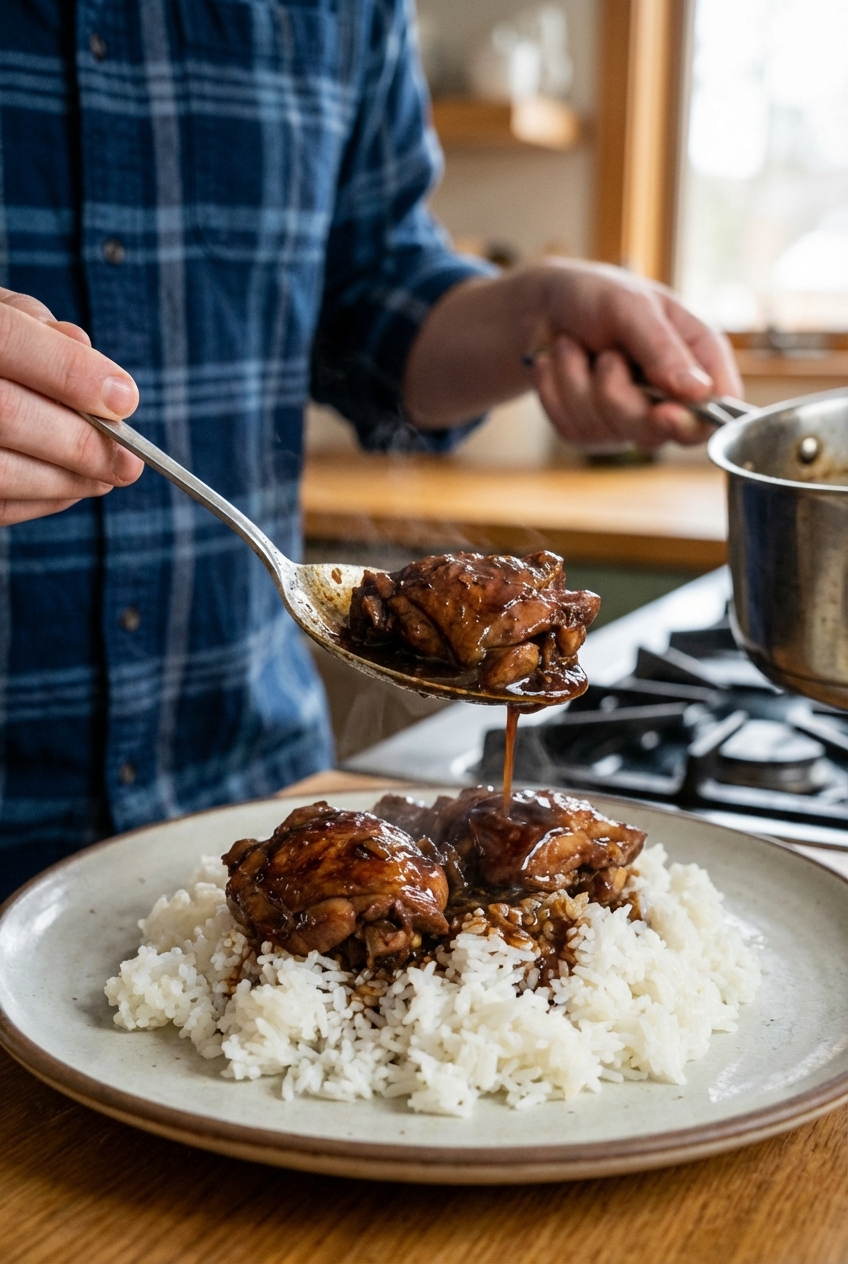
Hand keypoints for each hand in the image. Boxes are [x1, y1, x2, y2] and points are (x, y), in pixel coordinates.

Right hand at [0, 288, 142, 524]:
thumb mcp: (1, 315)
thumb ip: (42, 332)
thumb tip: (90, 358)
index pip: (10, 341)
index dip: (72, 373)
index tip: (125, 399)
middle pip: (9, 415)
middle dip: (81, 442)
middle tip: (131, 460)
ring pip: (3, 471)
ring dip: (68, 480)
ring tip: (109, 475)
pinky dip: (43, 499)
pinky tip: (72, 486)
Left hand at [530, 260, 741, 449]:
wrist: (541, 306)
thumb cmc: (595, 295)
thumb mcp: (631, 306)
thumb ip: (663, 348)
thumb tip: (699, 391)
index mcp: (697, 357)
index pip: (718, 410)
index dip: (693, 422)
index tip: (663, 413)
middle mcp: (670, 393)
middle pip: (657, 432)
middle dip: (619, 395)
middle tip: (605, 356)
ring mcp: (631, 417)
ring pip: (610, 432)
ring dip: (578, 384)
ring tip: (572, 347)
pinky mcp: (593, 430)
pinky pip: (576, 432)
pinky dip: (556, 393)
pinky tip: (555, 366)